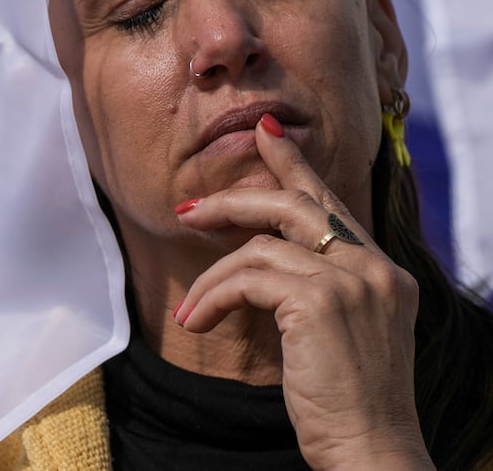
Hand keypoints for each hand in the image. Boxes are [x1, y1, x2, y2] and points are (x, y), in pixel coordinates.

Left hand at [173, 114, 432, 469]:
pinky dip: (212, 296)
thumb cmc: (348, 404)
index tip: (264, 133)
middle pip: (292, 205)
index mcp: (383, 274)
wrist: (373, 452)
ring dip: (212, 279)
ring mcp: (351, 282)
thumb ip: (317, 289)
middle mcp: (373, 270)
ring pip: (257, 248)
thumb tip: (261, 258)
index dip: (294, 166)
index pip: (332, 204)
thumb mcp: (340, 334)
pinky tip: (197, 320)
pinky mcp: (319, 302)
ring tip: (191, 312)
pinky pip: (245, 278)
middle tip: (189, 210)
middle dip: (232, 202)